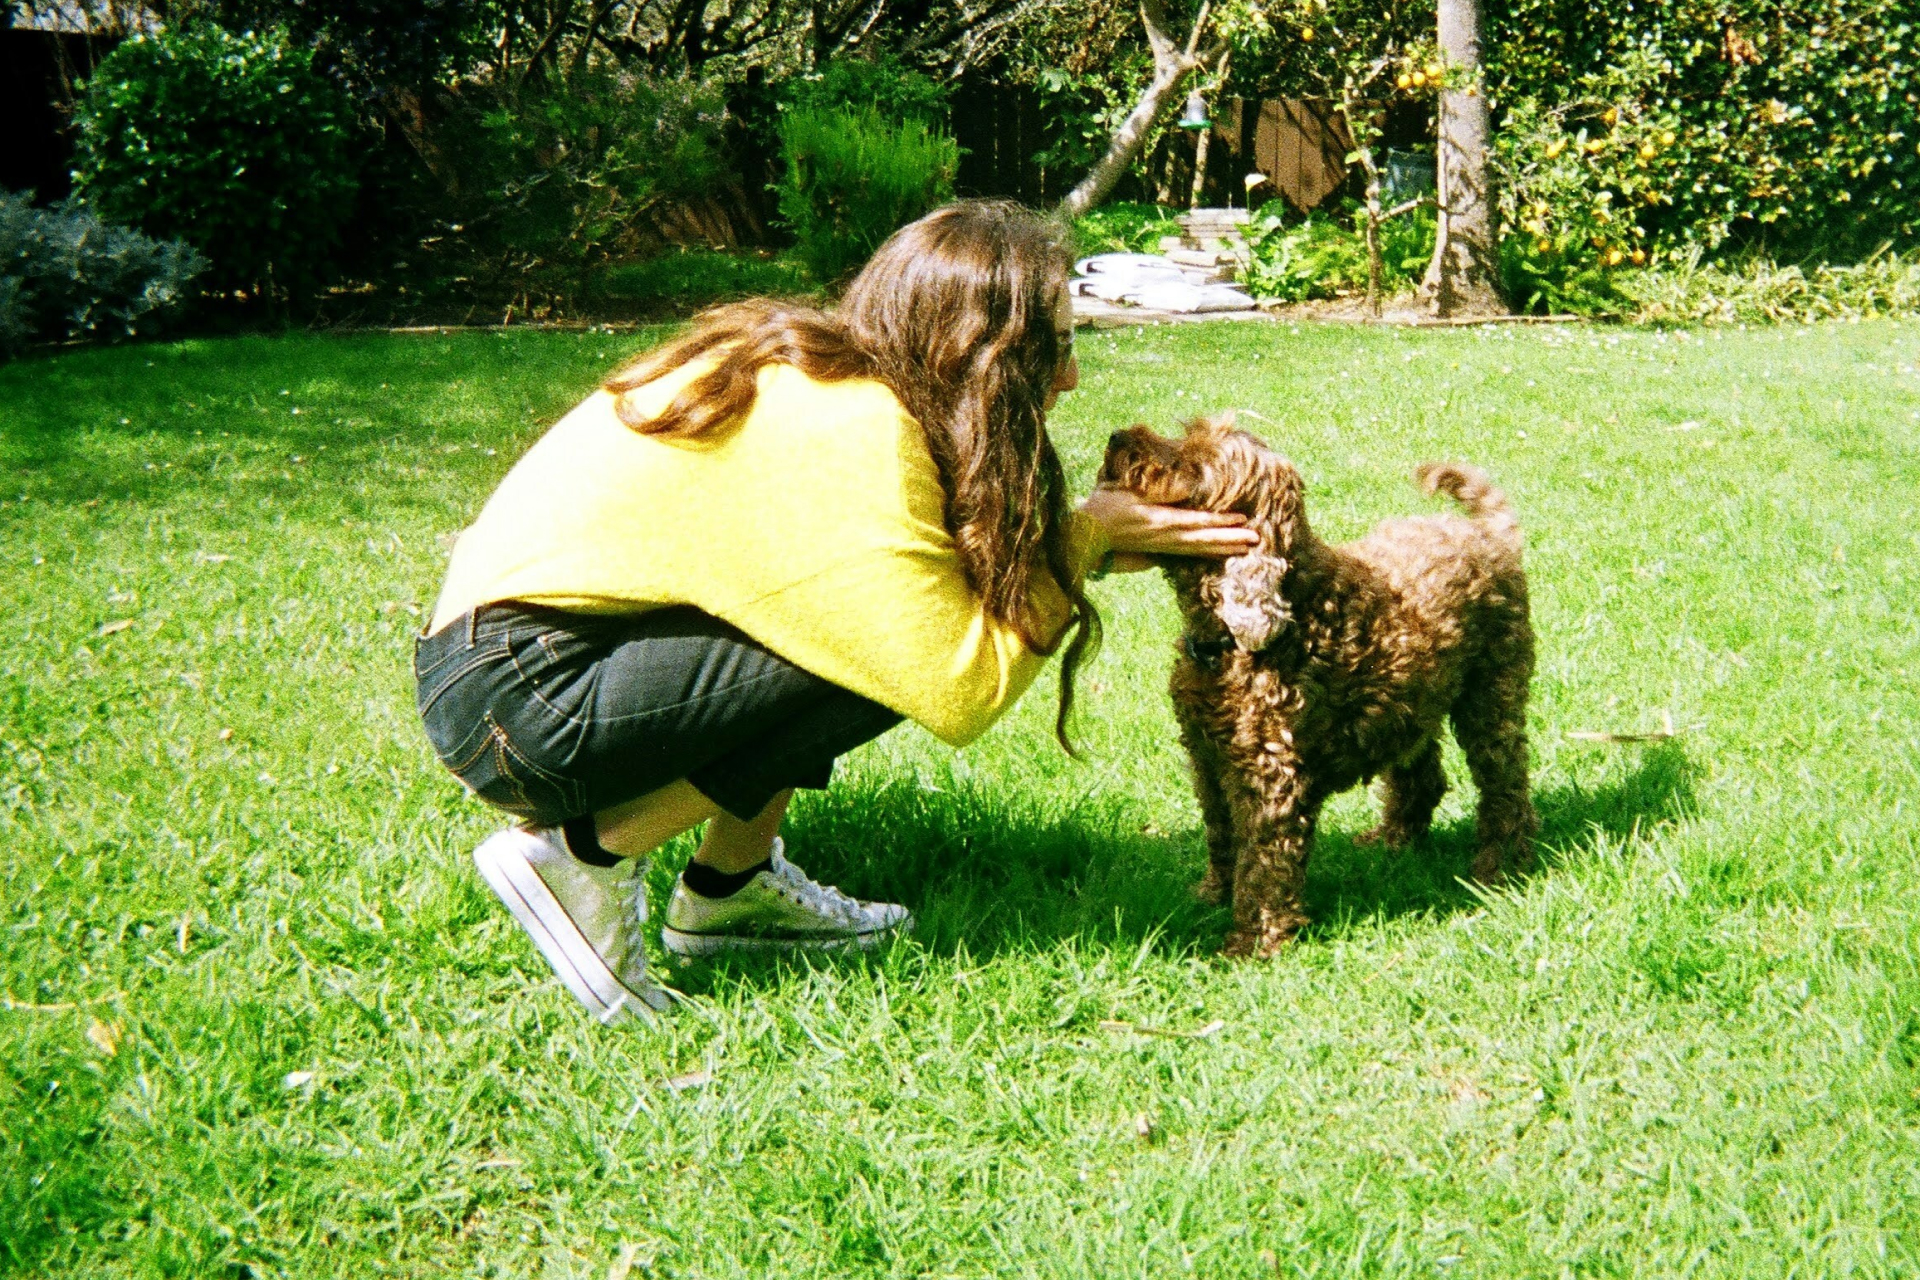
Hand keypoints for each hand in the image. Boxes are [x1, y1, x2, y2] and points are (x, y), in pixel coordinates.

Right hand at [1080, 486, 1259, 568]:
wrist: (1084, 533)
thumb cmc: (1105, 506)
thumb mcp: (1129, 491)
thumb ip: (1159, 491)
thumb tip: (1188, 487)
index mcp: (1158, 521)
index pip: (1196, 521)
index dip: (1220, 521)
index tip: (1242, 518)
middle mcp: (1163, 538)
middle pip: (1203, 540)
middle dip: (1230, 539)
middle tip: (1256, 538)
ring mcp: (1161, 547)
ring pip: (1199, 550)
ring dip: (1224, 549)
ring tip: (1248, 547)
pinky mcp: (1158, 551)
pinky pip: (1188, 554)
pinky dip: (1207, 554)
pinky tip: (1221, 555)